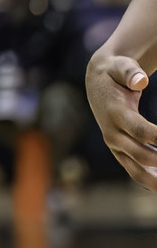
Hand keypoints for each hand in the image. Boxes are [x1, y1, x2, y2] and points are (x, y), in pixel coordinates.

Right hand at [86, 51, 156, 189]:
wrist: (96, 82)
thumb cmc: (115, 72)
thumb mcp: (121, 66)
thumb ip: (131, 72)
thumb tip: (141, 80)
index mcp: (115, 114)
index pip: (141, 131)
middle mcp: (112, 133)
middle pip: (141, 154)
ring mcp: (115, 145)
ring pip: (136, 170)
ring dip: (155, 181)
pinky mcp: (119, 151)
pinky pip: (134, 170)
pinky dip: (149, 180)